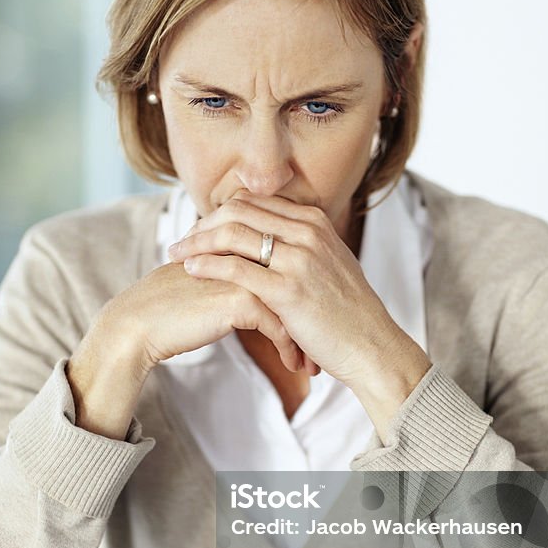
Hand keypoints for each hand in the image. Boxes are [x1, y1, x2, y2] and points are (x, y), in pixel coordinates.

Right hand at [104, 259, 302, 375]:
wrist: (141, 323)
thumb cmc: (176, 307)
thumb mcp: (216, 285)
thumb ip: (242, 278)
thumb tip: (272, 294)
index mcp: (244, 242)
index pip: (293, 265)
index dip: (308, 296)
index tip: (319, 325)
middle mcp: (249, 251)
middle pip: (300, 283)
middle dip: (314, 319)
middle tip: (324, 347)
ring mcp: (248, 272)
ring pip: (295, 305)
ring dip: (306, 338)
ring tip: (311, 364)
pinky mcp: (241, 299)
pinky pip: (280, 326)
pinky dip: (290, 349)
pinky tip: (292, 366)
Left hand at [168, 190, 422, 389]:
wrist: (372, 346)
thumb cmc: (349, 314)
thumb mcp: (331, 265)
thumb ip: (303, 246)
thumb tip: (272, 240)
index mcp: (316, 222)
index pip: (256, 202)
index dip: (221, 213)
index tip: (201, 230)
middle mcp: (307, 233)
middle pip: (239, 211)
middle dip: (203, 224)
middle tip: (182, 241)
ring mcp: (299, 259)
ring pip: (233, 234)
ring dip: (197, 242)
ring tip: (176, 255)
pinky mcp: (288, 289)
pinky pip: (235, 267)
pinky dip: (207, 265)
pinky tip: (190, 271)